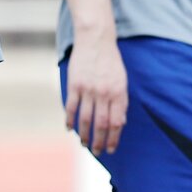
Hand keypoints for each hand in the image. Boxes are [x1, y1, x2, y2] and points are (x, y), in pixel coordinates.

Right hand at [63, 33, 127, 154]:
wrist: (96, 40)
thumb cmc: (110, 61)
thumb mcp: (122, 80)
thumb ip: (121, 101)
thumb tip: (120, 123)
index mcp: (118, 93)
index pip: (116, 122)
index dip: (113, 138)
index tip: (110, 149)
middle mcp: (104, 93)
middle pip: (101, 124)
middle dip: (99, 141)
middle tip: (97, 152)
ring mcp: (88, 89)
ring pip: (85, 119)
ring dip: (84, 135)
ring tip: (84, 144)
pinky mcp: (75, 84)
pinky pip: (71, 107)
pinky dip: (69, 120)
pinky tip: (69, 128)